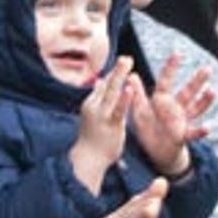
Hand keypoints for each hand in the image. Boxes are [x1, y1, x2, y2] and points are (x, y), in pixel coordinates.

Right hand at [71, 56, 134, 192]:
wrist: (88, 160)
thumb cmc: (92, 140)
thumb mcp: (92, 116)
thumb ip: (97, 99)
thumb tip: (98, 82)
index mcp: (91, 104)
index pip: (102, 85)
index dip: (112, 73)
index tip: (122, 62)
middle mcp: (94, 106)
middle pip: (107, 84)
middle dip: (117, 70)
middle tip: (126, 57)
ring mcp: (102, 114)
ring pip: (112, 91)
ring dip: (119, 75)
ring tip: (127, 62)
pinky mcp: (111, 124)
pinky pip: (119, 109)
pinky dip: (124, 98)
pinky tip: (129, 88)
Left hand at [130, 53, 213, 176]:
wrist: (156, 152)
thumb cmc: (148, 130)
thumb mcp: (140, 111)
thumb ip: (137, 95)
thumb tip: (131, 75)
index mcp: (163, 100)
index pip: (166, 81)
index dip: (171, 67)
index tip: (177, 53)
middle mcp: (176, 108)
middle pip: (188, 92)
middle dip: (198, 81)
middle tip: (207, 68)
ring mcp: (182, 121)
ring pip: (195, 108)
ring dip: (205, 101)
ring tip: (212, 91)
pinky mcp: (183, 136)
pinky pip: (193, 133)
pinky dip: (201, 130)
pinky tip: (209, 127)